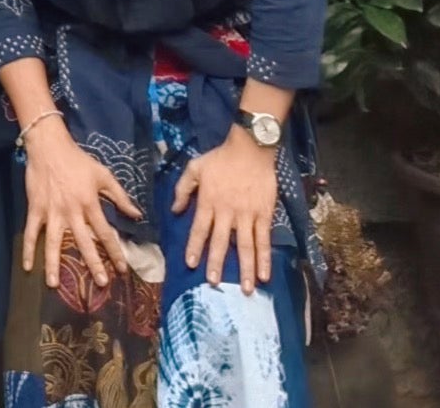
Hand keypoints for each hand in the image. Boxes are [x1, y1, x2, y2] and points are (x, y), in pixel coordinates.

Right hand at [21, 118, 141, 287]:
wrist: (48, 146)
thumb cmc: (78, 161)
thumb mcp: (103, 174)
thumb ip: (120, 196)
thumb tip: (137, 215)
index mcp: (89, 203)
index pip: (105, 232)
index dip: (115, 251)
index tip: (122, 269)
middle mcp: (71, 211)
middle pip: (83, 242)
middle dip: (93, 263)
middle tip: (101, 283)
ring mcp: (51, 212)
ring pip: (53, 242)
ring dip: (54, 264)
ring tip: (54, 285)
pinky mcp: (35, 209)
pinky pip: (31, 232)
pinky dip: (28, 249)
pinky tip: (27, 266)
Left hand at [173, 131, 278, 293]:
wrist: (251, 149)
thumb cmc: (221, 158)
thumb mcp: (194, 167)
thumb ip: (183, 189)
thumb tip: (174, 210)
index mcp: (208, 201)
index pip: (199, 229)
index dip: (194, 247)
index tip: (190, 264)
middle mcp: (227, 212)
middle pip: (221, 242)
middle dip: (216, 264)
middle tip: (214, 283)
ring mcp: (247, 215)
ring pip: (246, 246)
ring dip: (245, 269)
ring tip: (246, 289)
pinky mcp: (264, 215)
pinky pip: (264, 240)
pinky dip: (265, 258)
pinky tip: (264, 274)